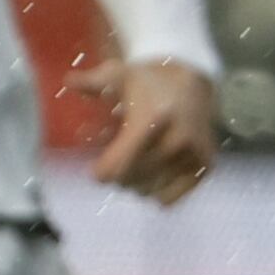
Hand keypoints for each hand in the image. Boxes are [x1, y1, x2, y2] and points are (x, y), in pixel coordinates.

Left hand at [86, 57, 220, 203]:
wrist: (192, 83)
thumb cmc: (146, 83)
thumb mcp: (118, 75)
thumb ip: (92, 82)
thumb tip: (69, 81)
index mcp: (153, 119)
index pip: (117, 167)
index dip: (102, 173)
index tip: (97, 169)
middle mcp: (176, 139)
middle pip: (129, 182)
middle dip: (117, 176)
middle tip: (117, 163)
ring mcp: (193, 155)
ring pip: (147, 193)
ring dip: (135, 185)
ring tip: (136, 165)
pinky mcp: (204, 167)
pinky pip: (168, 199)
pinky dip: (155, 192)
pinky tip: (153, 174)